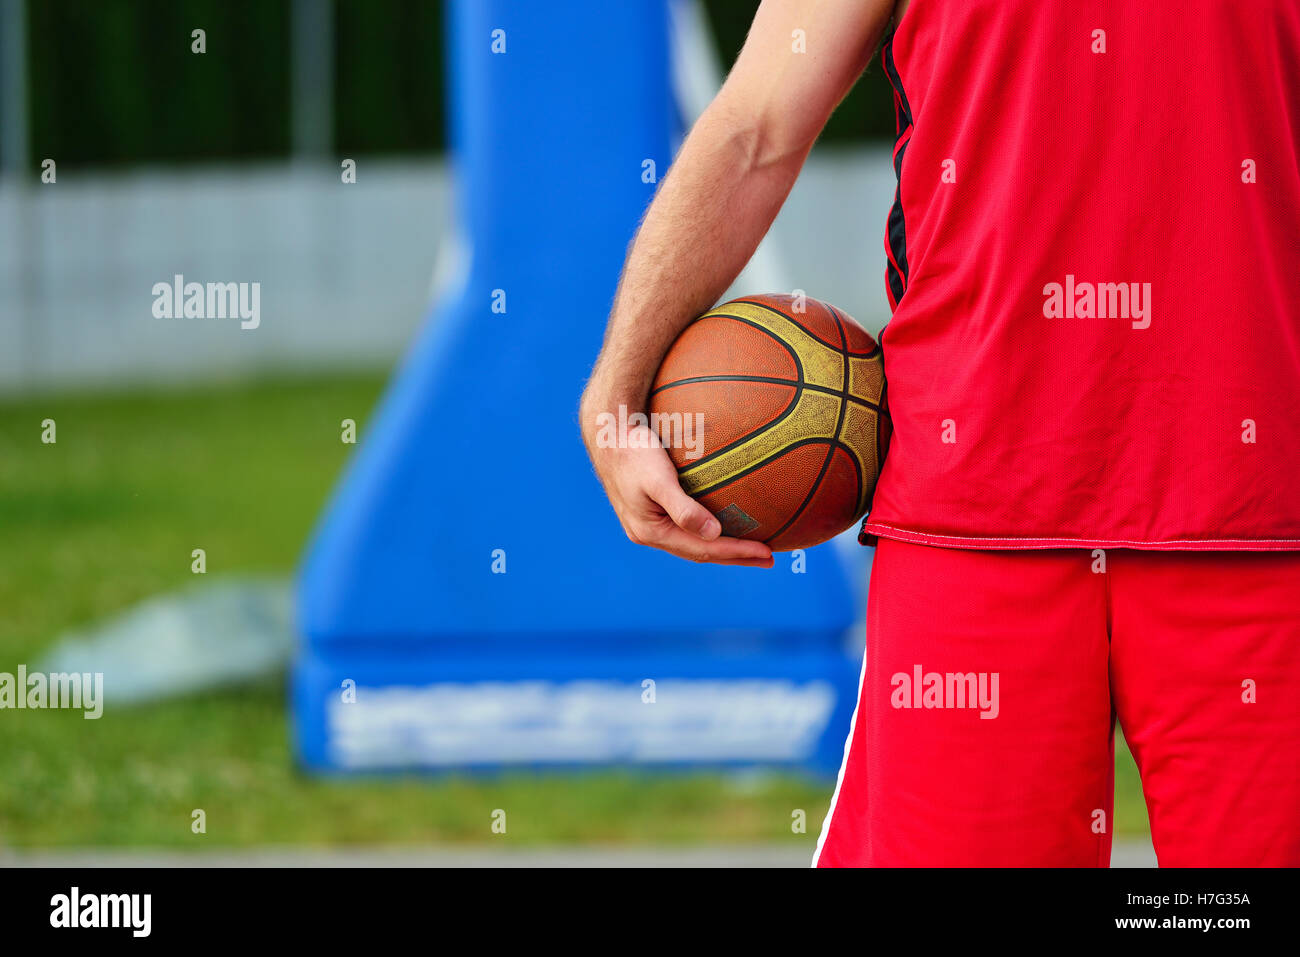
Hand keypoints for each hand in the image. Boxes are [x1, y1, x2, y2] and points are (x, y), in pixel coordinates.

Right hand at [583, 413, 773, 567]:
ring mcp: (649, 524)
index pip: (703, 550)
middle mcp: (649, 534)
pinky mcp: (651, 509)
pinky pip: (687, 527)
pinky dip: (709, 530)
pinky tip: (723, 522)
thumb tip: (713, 533)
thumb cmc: (634, 451)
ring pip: (693, 542)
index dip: (737, 553)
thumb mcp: (659, 479)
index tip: (768, 553)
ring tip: (752, 547)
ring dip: (723, 546)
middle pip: (700, 553)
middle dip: (736, 557)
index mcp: (651, 532)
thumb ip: (684, 509)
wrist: (606, 433)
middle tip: (769, 559)